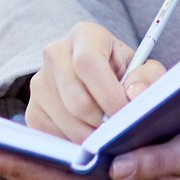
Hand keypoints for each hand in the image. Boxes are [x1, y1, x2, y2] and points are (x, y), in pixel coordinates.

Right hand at [25, 21, 167, 141]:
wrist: (99, 82)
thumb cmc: (124, 74)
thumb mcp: (143, 69)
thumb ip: (148, 78)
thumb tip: (135, 94)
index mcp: (85, 35)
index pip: (88, 63)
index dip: (108, 94)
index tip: (126, 113)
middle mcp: (55, 54)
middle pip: (76, 99)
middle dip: (102, 123)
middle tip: (119, 132)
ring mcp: (39, 83)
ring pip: (64, 122)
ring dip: (90, 137)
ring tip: (107, 135)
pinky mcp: (32, 110)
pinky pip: (52, 136)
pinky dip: (73, 144)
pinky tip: (88, 137)